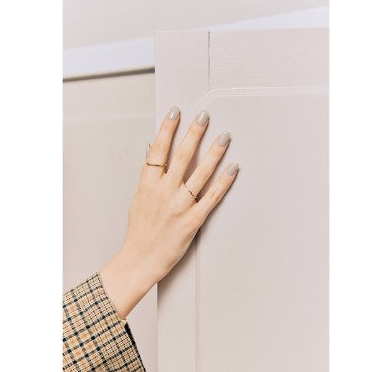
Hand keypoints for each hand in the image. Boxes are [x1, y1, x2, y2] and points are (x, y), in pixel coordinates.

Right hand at [100, 106, 238, 317]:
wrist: (140, 259)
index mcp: (148, 184)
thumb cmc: (139, 231)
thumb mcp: (138, 198)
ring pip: (200, 173)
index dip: (167, 129)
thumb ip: (149, 175)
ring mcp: (179, 205)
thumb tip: (152, 152)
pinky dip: (224, 182)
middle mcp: (164, 191)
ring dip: (214, 152)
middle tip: (204, 115)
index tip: (175, 112)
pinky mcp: (193, 220)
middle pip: (181, 155)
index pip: (158, 150)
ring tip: (224, 136)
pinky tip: (232, 168)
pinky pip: (212, 197)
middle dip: (194, 132)